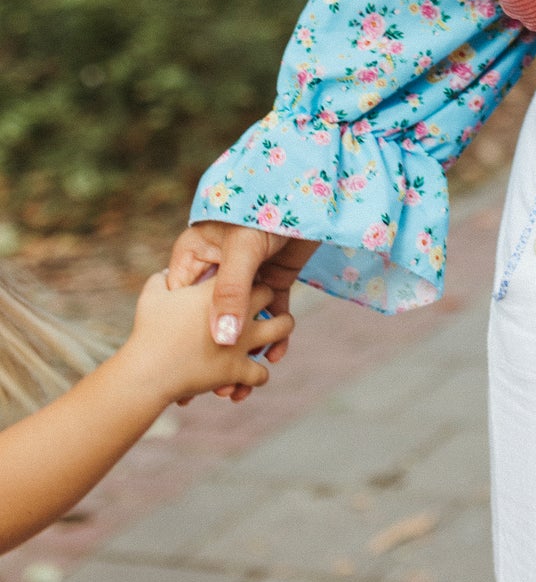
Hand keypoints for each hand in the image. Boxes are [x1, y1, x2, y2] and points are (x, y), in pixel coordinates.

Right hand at [121, 272, 293, 404]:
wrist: (149, 372)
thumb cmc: (148, 331)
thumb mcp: (153, 295)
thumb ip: (163, 279)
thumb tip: (167, 275)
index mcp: (217, 287)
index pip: (239, 274)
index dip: (239, 278)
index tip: (232, 288)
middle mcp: (237, 309)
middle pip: (263, 296)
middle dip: (260, 302)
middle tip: (247, 314)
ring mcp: (243, 339)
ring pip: (280, 328)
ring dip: (275, 335)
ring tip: (262, 343)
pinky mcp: (240, 368)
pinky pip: (261, 371)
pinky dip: (257, 374)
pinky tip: (249, 374)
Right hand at [169, 222, 318, 400]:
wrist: (309, 190)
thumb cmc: (264, 210)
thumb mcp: (242, 251)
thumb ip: (231, 293)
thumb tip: (224, 339)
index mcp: (196, 256)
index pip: (182, 302)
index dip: (180, 339)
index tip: (181, 373)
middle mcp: (218, 270)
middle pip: (211, 319)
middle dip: (212, 356)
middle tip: (213, 391)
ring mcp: (247, 277)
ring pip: (241, 324)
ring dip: (242, 356)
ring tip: (238, 388)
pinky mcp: (273, 282)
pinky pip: (268, 317)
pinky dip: (272, 341)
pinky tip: (274, 360)